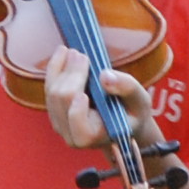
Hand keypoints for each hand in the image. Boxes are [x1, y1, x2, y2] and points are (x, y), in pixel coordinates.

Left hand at [38, 46, 153, 149]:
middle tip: (80, 54)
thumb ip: (127, 88)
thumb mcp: (140, 101)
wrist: (124, 122)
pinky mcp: (55, 112)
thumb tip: (104, 76)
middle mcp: (71, 135)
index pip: (77, 121)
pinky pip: (49, 89)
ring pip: (52, 93)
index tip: (83, 87)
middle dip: (71, 74)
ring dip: (60, 69)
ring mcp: (60, 124)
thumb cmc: (133, 113)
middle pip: (62, 100)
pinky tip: (62, 53)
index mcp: (93, 137)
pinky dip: (55, 69)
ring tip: (72, 50)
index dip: (76, 103)